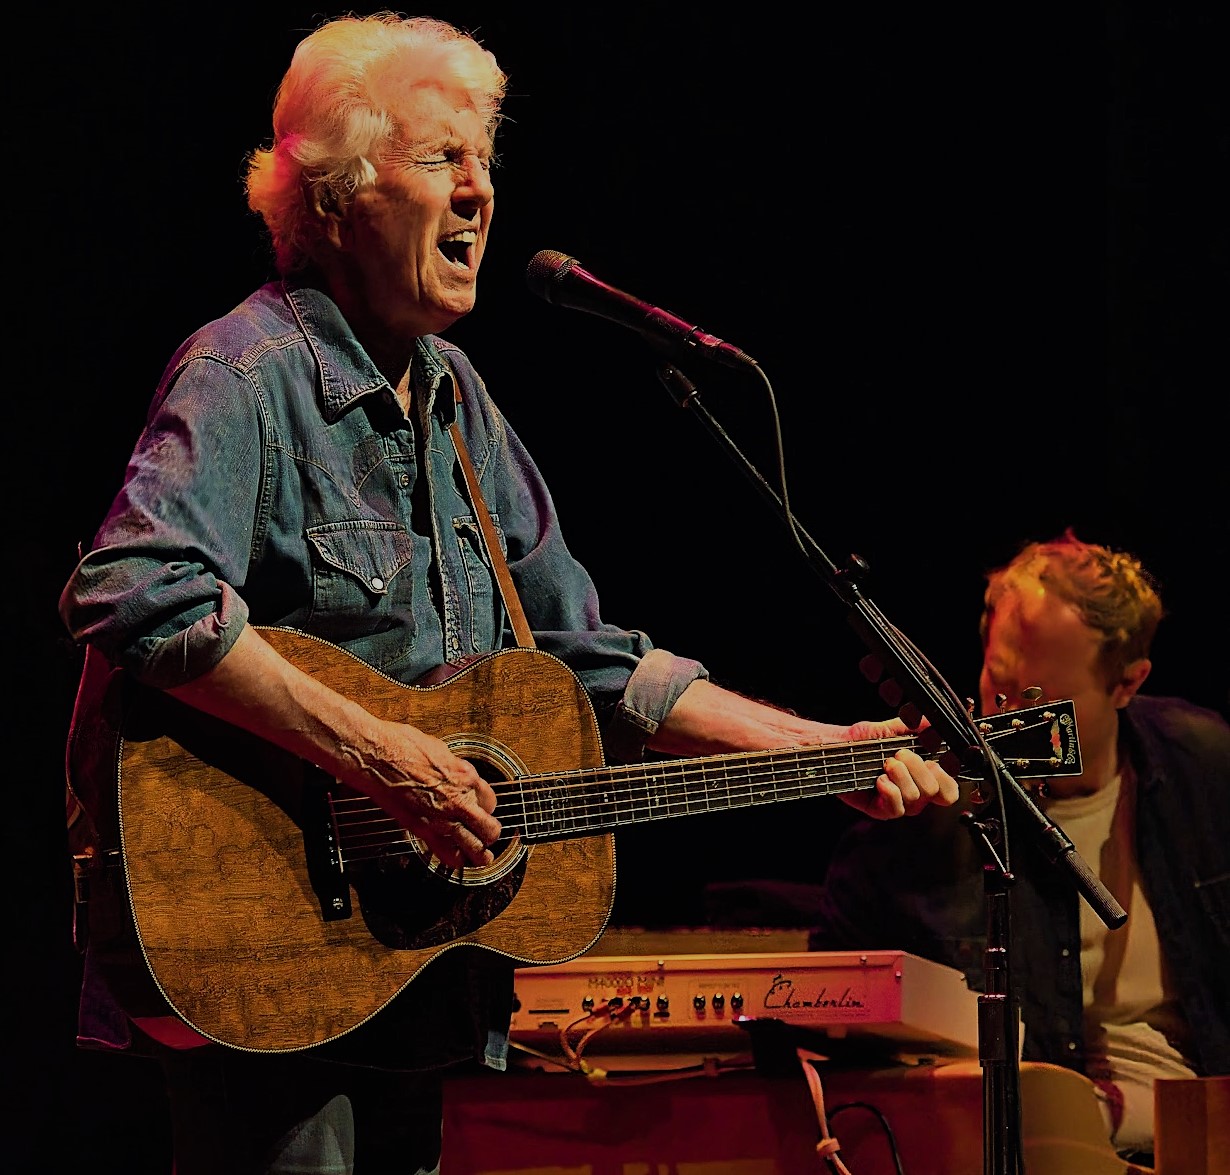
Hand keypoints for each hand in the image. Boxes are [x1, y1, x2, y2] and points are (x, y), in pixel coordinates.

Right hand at [345, 719, 501, 867]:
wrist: (378, 756)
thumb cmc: (402, 745)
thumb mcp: (439, 748)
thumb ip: (451, 766)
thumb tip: (453, 769)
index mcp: (465, 776)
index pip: (491, 800)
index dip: (487, 807)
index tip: (482, 809)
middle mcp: (459, 799)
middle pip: (489, 827)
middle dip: (490, 833)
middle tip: (487, 836)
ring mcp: (442, 816)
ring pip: (475, 846)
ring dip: (480, 854)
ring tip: (482, 858)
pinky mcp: (422, 829)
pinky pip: (446, 853)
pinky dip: (454, 860)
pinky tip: (456, 861)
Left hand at [833, 716, 959, 820]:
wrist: (837, 749)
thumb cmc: (863, 740)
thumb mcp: (892, 729)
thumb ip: (917, 726)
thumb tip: (935, 723)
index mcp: (923, 777)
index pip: (949, 791)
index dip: (945, 776)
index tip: (931, 760)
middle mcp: (914, 793)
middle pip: (934, 791)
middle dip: (917, 768)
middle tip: (898, 756)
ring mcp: (898, 803)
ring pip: (915, 798)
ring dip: (899, 776)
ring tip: (884, 765)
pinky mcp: (881, 811)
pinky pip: (896, 808)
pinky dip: (889, 790)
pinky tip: (878, 779)